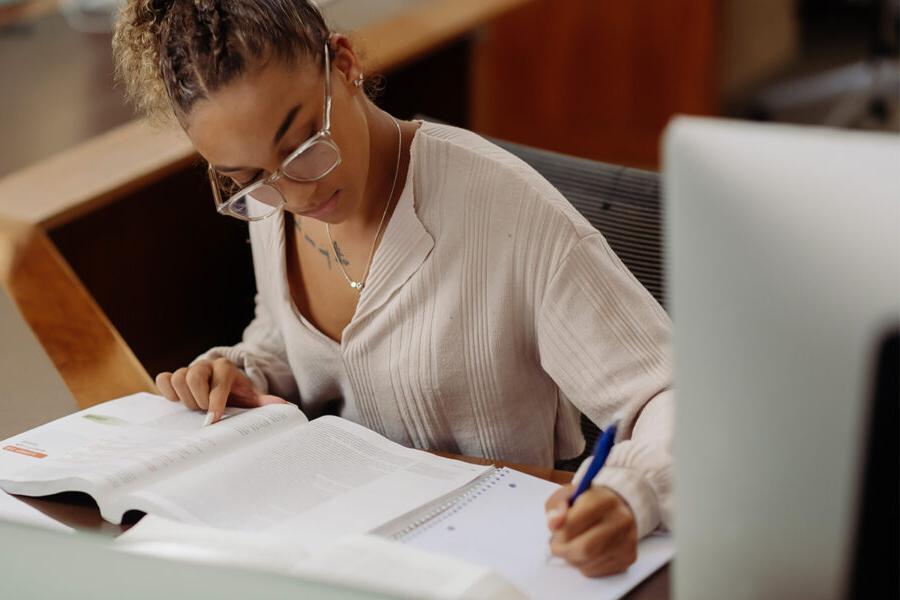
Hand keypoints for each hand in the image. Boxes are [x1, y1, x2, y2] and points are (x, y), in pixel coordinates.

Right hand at [155, 357, 287, 422]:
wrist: (222, 386)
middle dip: (198, 399)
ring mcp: (188, 369)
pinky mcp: (173, 376)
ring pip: (178, 378)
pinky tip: (178, 401)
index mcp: (226, 369)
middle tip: (204, 411)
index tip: (213, 420)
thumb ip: (264, 402)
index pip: (219, 382)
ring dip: (184, 397)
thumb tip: (284, 407)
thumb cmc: (236, 394)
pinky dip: (167, 391)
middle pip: (193, 377)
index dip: (215, 402)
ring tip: (194, 407)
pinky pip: (163, 379)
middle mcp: (206, 365)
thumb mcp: (250, 397)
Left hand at [545, 483, 637, 576]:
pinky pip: (595, 571)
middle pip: (584, 548)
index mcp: (605, 500)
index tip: (554, 530)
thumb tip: (554, 524)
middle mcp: (621, 520)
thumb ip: (557, 507)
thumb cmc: (587, 503)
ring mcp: (627, 540)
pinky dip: (583, 565)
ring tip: (571, 545)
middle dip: (564, 550)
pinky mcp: (628, 557)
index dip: (558, 531)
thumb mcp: (567, 495)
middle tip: (556, 546)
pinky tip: (585, 552)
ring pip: (588, 563)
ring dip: (571, 558)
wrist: (615, 509)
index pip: (574, 523)